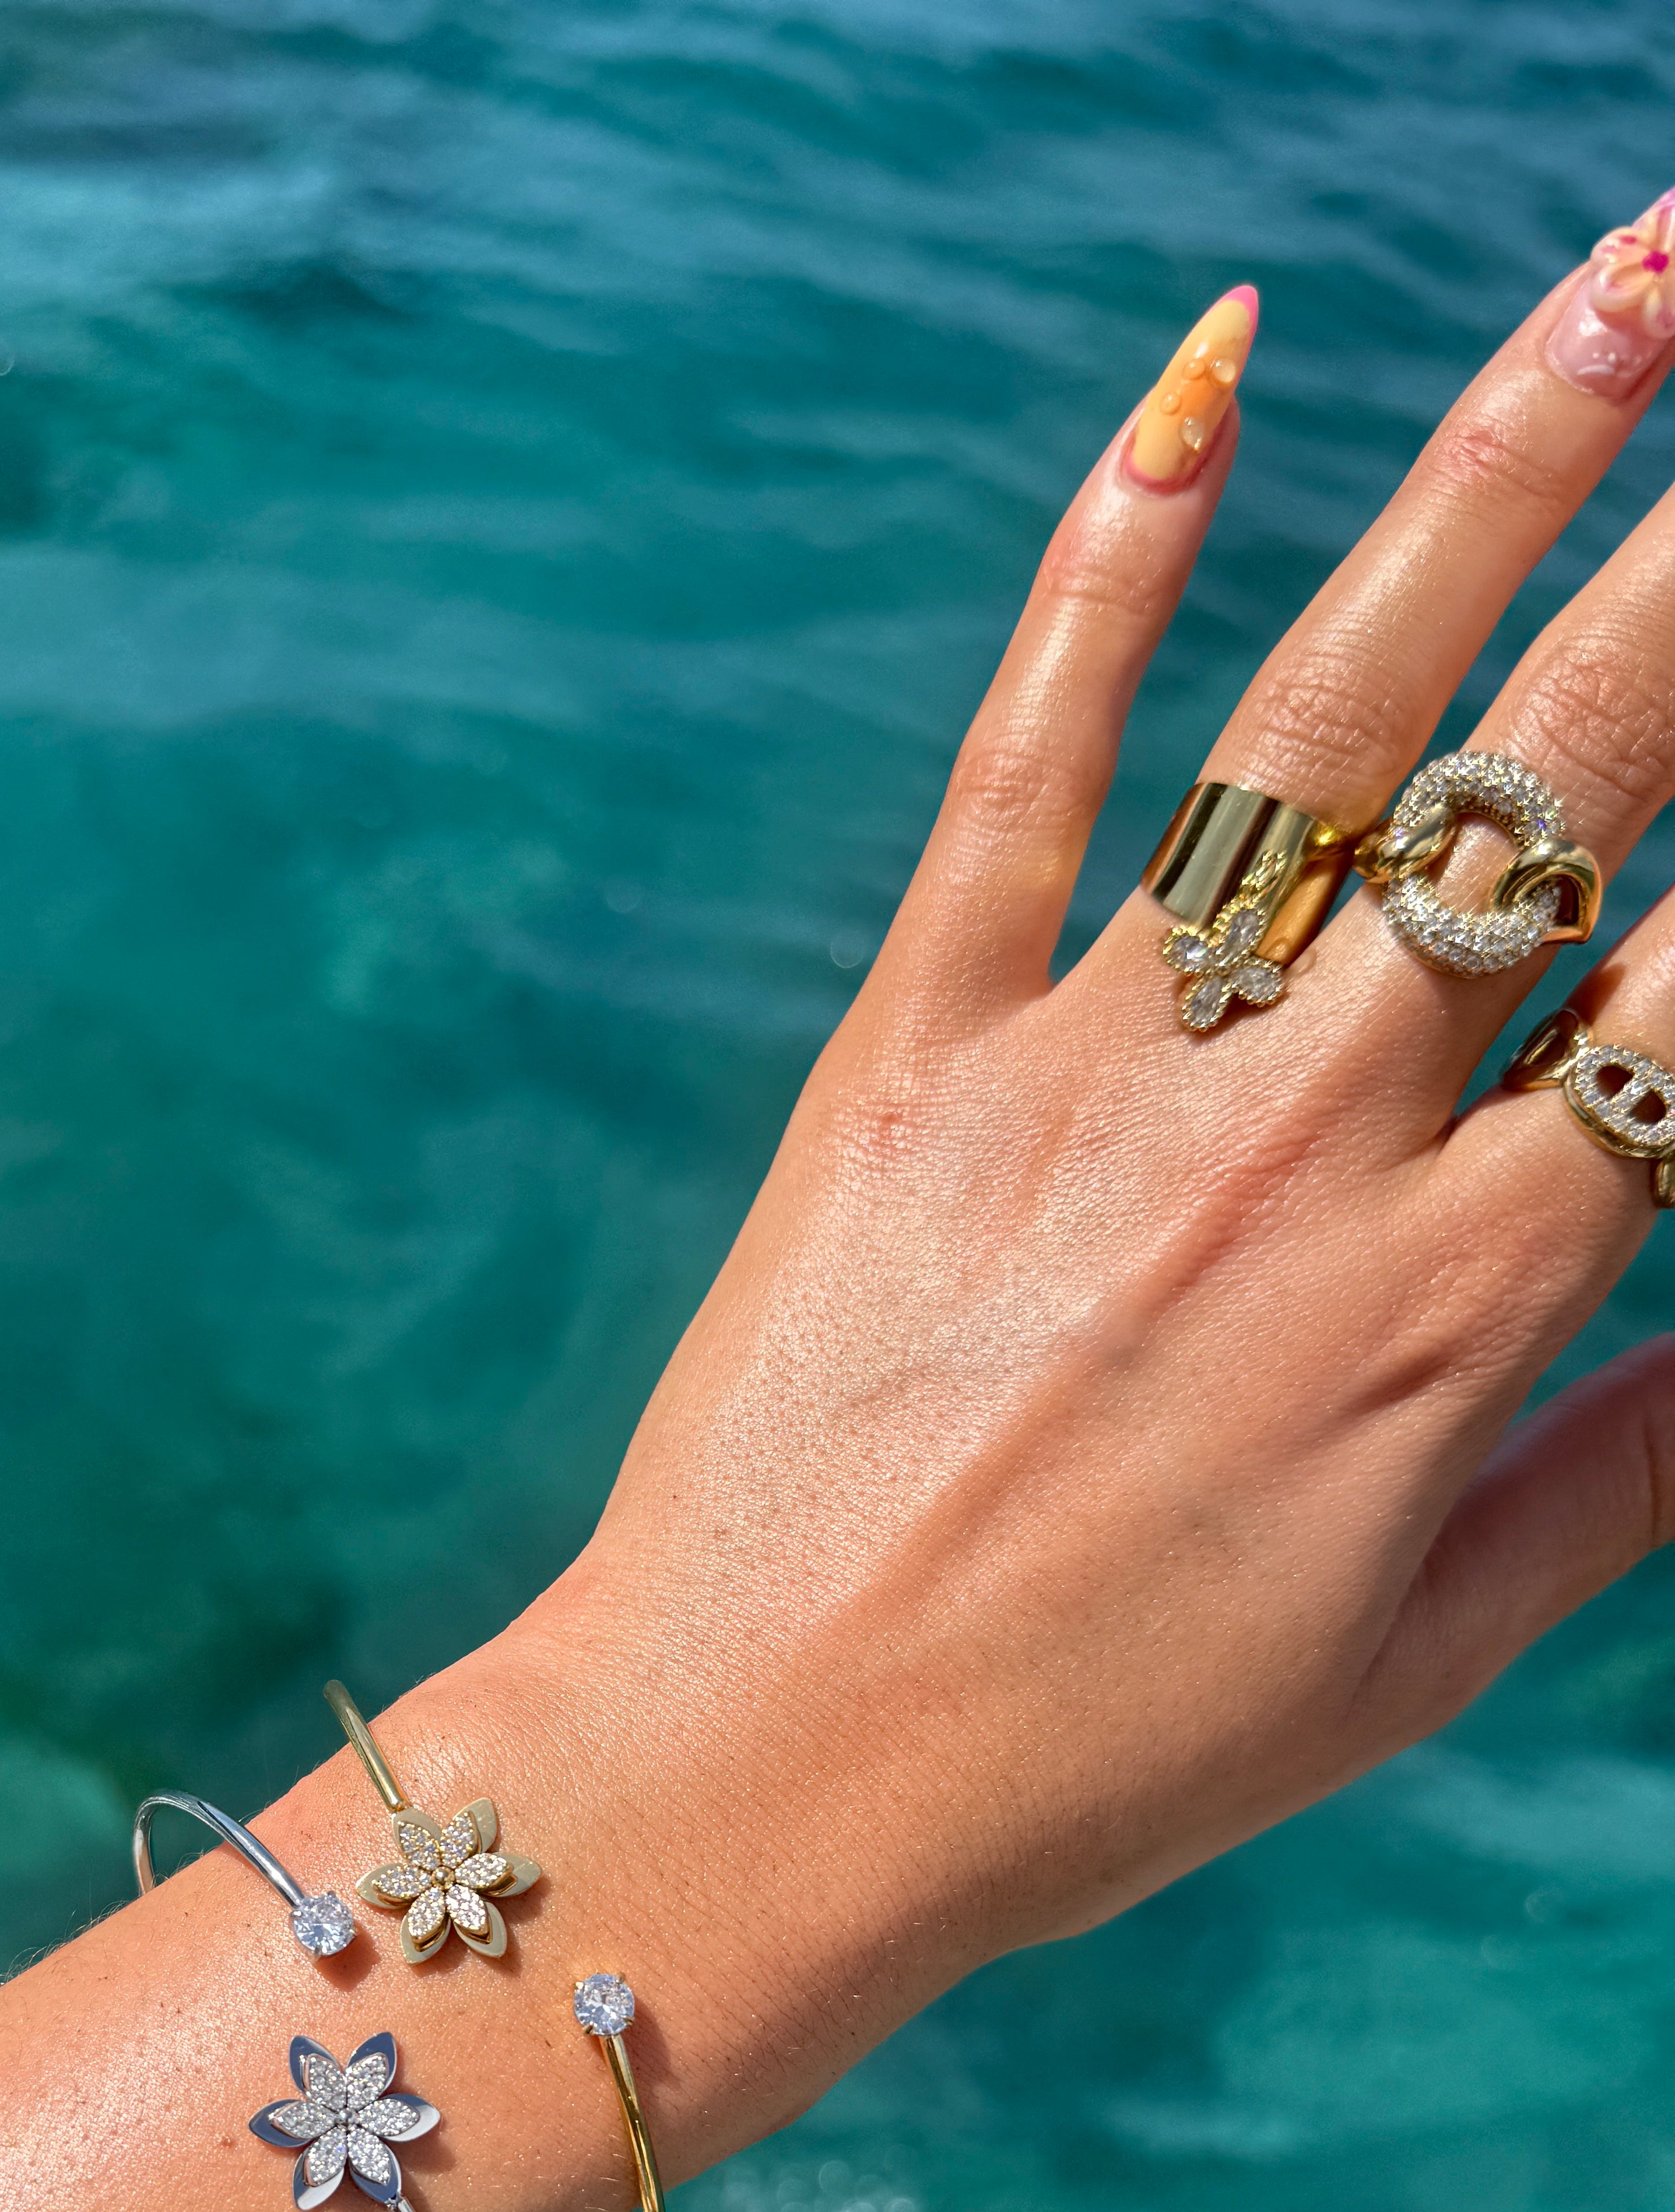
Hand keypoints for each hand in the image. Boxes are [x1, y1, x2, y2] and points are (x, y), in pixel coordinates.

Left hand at [480, 246, 1674, 2158]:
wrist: (761, 1779)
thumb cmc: (1093, 1759)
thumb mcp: (1411, 1661)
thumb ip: (1624, 1479)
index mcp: (1451, 1314)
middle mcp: (1298, 1160)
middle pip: (1565, 801)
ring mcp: (1094, 1085)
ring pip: (1331, 734)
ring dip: (1491, 488)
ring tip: (1623, 293)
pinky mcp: (907, 1058)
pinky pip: (1025, 771)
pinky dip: (1113, 563)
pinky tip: (1207, 373)